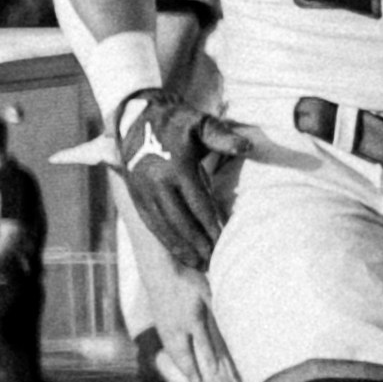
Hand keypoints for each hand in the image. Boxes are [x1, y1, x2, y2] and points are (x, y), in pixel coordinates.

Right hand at [110, 88, 234, 274]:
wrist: (136, 117)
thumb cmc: (178, 122)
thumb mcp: (202, 124)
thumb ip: (224, 137)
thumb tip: (247, 147)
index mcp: (176, 167)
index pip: (198, 205)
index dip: (212, 226)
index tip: (224, 243)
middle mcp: (156, 182)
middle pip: (180, 221)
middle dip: (198, 244)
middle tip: (214, 263)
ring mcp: (142, 190)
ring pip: (163, 226)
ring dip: (180, 247)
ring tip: (199, 265)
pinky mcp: (134, 195)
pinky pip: (150, 222)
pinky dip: (165, 240)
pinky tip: (179, 252)